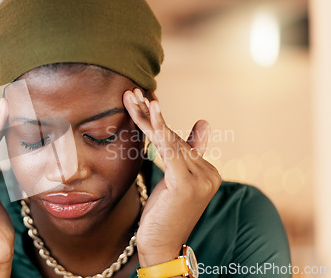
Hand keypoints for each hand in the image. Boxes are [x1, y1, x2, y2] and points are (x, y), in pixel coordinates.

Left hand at [123, 89, 221, 266]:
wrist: (160, 247)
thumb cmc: (163, 216)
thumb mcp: (174, 183)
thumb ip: (186, 156)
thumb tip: (204, 125)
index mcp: (208, 172)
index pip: (179, 141)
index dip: (158, 122)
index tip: (143, 101)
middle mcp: (209, 173)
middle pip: (172, 137)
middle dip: (149, 114)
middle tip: (131, 93)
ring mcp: (201, 178)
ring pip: (168, 140)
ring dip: (147, 116)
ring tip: (131, 96)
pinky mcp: (187, 183)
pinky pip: (168, 149)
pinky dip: (157, 128)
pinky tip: (150, 110)